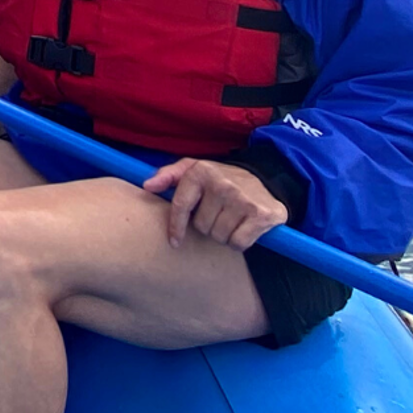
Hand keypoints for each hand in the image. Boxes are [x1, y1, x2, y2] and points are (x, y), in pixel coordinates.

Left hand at [142, 158, 287, 250]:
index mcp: (201, 171)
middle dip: (207, 226)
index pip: (181, 205)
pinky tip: (243, 228)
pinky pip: (238, 243)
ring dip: (223, 234)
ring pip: (219, 236)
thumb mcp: (194, 170)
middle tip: (217, 215)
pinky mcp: (261, 215)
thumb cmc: (220, 178)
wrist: (265, 178)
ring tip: (230, 220)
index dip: (175, 227)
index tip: (175, 242)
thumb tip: (147, 186)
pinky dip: (239, 241)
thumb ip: (168, 175)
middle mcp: (222, 184)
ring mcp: (243, 199)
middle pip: (201, 226)